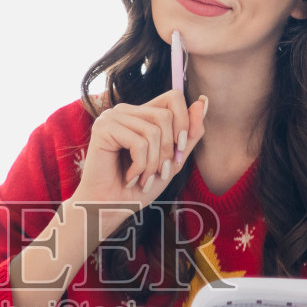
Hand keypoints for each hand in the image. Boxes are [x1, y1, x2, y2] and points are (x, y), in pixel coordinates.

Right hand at [72, 89, 206, 216]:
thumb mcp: (173, 161)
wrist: (110, 209)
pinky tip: (130, 178)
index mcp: (141, 114)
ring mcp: (112, 117)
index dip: (185, 123)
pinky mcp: (103, 129)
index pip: (173, 97)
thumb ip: (189, 133)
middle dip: (168, 151)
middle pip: (166, 116)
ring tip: (143, 178)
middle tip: (158, 173)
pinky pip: (138, 143)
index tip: (180, 152)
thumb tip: (203, 101)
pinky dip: (140, 167)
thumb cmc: (138, 188)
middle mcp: (126, 111)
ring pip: (153, 131)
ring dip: (153, 164)